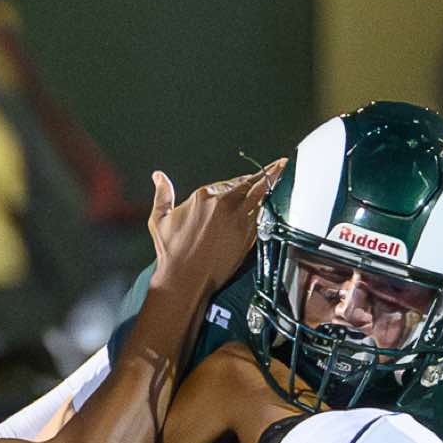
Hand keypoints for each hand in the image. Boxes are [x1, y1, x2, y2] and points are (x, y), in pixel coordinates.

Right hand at [149, 162, 284, 293]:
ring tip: (284, 169)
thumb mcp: (160, 220)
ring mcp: (238, 220)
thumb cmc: (170, 252)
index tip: (250, 176)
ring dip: (273, 181)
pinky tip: (279, 196)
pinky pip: (262, 214)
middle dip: (264, 173)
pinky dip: (271, 203)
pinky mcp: (247, 236)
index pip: (228, 182)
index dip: (240, 180)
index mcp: (204, 196)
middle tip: (281, 163)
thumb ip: (163, 195)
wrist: (184, 279)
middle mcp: (224, 204)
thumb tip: (158, 175)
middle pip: (248, 183)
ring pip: (260, 194)